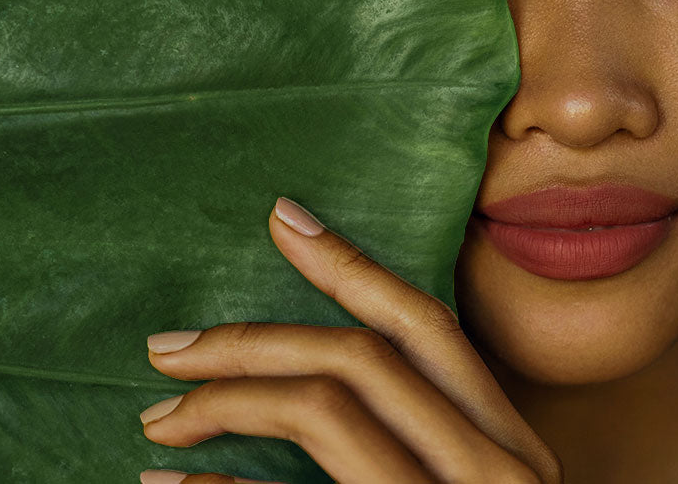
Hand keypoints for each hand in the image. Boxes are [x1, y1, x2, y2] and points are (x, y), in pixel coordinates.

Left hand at [136, 196, 562, 483]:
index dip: (352, 266)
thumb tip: (317, 376)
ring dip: (223, 403)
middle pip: (362, 359)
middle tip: (167, 348)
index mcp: (516, 450)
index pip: (429, 328)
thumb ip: (427, 445)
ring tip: (160, 421)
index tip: (281, 218)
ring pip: (323, 409)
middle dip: (252, 341)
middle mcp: (500, 473)